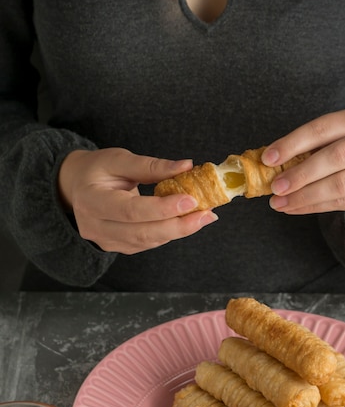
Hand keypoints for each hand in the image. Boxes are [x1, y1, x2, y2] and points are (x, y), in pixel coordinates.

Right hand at [58, 148, 217, 253]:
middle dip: (178, 226)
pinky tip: (187, 221)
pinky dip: (169, 233)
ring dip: (178, 231)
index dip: (162, 208)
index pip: (130, 210)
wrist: (75, 187)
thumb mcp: (119, 159)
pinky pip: (147, 243)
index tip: (191, 199)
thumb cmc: (97, 170)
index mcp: (92, 200)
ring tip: (204, 217)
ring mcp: (105, 241)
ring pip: (147, 241)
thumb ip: (151, 165)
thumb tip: (186, 166)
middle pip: (141, 233)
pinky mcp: (117, 247)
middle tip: (206, 214)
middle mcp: (95, 226)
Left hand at [262, 109, 344, 216]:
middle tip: (276, 187)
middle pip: (334, 157)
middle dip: (300, 174)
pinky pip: (342, 202)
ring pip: (339, 185)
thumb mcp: (331, 142)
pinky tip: (295, 208)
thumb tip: (268, 163)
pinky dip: (313, 207)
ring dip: (304, 196)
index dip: (292, 144)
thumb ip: (305, 149)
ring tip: (280, 202)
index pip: (321, 129)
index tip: (268, 158)